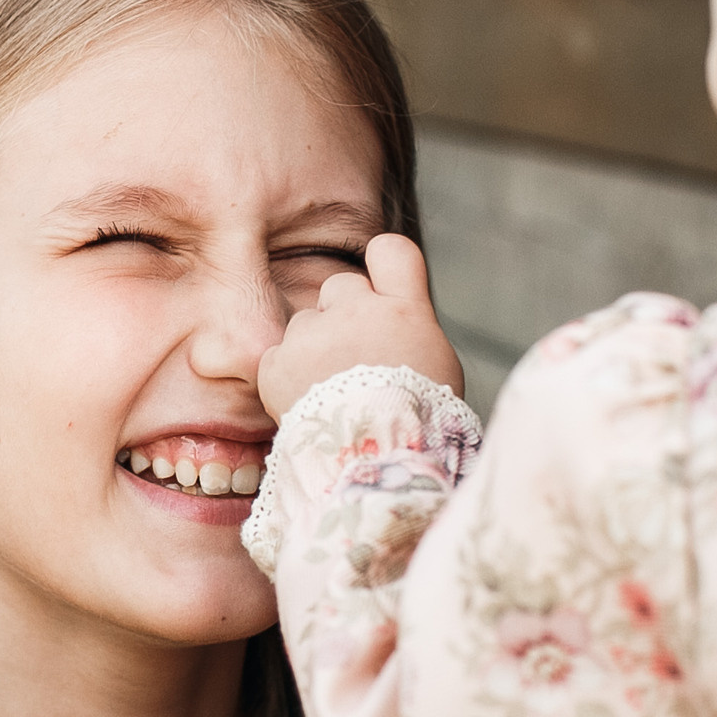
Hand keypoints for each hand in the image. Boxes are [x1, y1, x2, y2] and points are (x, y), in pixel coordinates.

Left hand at [257, 235, 464, 418]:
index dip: (382, 266)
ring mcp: (313, 333)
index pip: (391, 250)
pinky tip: (309, 403)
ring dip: (313, 350)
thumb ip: (410, 331)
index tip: (379, 291)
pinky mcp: (277, 362)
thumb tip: (394, 329)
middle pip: (340, 286)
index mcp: (404, 310)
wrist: (376, 465)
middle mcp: (356, 310)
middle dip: (342, 314)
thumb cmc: (417, 424)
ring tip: (333, 394)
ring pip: (305, 323)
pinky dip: (286, 377)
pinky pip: (277, 356)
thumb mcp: (439, 367)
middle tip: (356, 360)